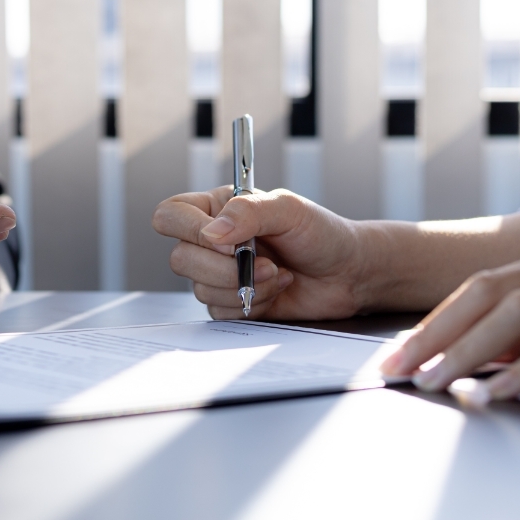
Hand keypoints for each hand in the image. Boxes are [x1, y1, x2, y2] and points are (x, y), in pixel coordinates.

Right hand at [152, 186, 367, 318]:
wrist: (347, 274)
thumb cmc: (322, 234)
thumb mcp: (289, 209)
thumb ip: (248, 212)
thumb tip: (212, 232)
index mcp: (218, 208)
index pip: (171, 215)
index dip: (190, 231)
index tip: (229, 243)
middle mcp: (213, 241)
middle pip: (180, 259)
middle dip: (225, 268)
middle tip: (264, 262)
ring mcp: (219, 273)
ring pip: (199, 289)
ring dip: (245, 287)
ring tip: (278, 275)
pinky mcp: (231, 302)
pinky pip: (219, 311)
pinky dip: (252, 304)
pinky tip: (276, 290)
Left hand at [380, 241, 519, 401]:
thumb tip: (480, 355)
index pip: (482, 284)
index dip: (437, 318)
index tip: (401, 349)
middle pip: (488, 292)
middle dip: (436, 332)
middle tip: (400, 366)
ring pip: (519, 314)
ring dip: (468, 350)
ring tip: (436, 381)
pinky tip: (499, 390)